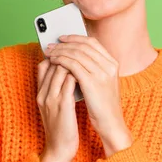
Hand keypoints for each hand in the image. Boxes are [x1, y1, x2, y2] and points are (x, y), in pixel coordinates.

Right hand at [36, 59, 78, 161]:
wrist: (59, 149)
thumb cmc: (60, 126)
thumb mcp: (54, 106)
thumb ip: (57, 90)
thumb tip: (68, 73)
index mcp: (40, 93)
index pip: (43, 65)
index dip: (55, 55)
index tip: (68, 51)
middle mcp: (43, 94)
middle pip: (52, 64)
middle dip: (66, 54)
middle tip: (79, 50)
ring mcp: (52, 99)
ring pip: (60, 70)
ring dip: (74, 61)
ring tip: (85, 58)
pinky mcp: (63, 106)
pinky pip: (70, 82)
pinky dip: (78, 74)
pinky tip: (88, 72)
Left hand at [45, 35, 132, 156]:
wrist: (111, 123)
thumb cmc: (103, 105)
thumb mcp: (104, 82)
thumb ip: (95, 67)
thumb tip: (76, 55)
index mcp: (113, 63)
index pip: (92, 42)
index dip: (76, 37)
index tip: (63, 38)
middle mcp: (109, 65)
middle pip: (83, 45)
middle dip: (64, 43)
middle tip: (51, 44)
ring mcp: (102, 73)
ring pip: (77, 53)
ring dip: (60, 51)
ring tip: (49, 52)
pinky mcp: (92, 82)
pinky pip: (73, 65)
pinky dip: (61, 60)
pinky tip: (53, 62)